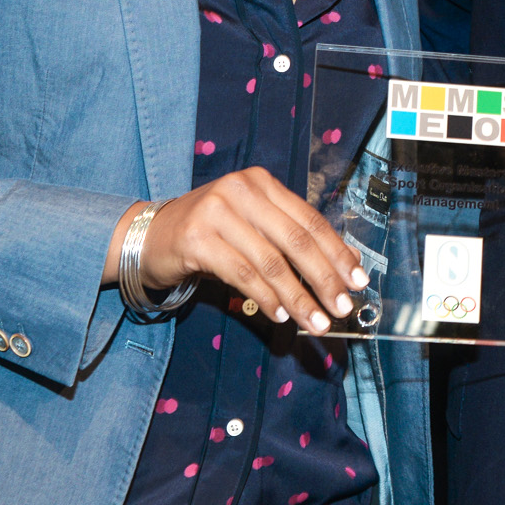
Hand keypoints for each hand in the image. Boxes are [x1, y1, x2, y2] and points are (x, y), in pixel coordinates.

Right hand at [107, 169, 365, 338]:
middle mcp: (241, 190)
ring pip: (272, 262)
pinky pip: (244, 275)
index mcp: (262, 183)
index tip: (358, 280)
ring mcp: (217, 212)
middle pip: (297, 240)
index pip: (311, 220)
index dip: (338, 252)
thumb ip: (289, 239)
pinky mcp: (197, 239)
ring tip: (316, 321)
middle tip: (342, 307)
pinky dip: (267, 299)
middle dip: (325, 278)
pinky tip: (281, 315)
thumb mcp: (251, 226)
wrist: (147, 236)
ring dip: (298, 297)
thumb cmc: (208, 234)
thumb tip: (340, 269)